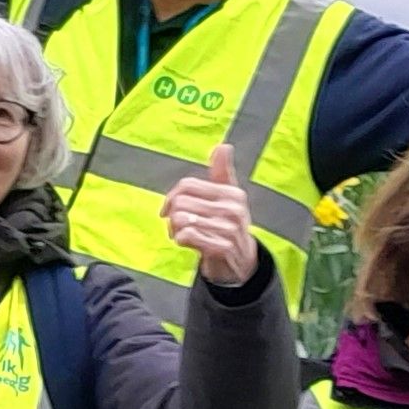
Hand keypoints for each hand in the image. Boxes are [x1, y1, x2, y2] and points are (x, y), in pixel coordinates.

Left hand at [162, 142, 262, 287]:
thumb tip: (223, 146)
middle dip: (172, 216)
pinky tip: (187, 244)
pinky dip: (181, 240)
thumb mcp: (228, 197)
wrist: (241, 262)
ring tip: (182, 235)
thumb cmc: (228, 225)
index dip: (171, 196)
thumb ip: (222, 172)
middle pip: (181, 202)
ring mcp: (228, 229)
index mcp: (232, 193)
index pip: (187, 185)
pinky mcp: (221, 247)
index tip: (168, 209)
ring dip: (174, 230)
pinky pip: (187, 235)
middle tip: (176, 227)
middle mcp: (233, 208)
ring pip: (181, 219)